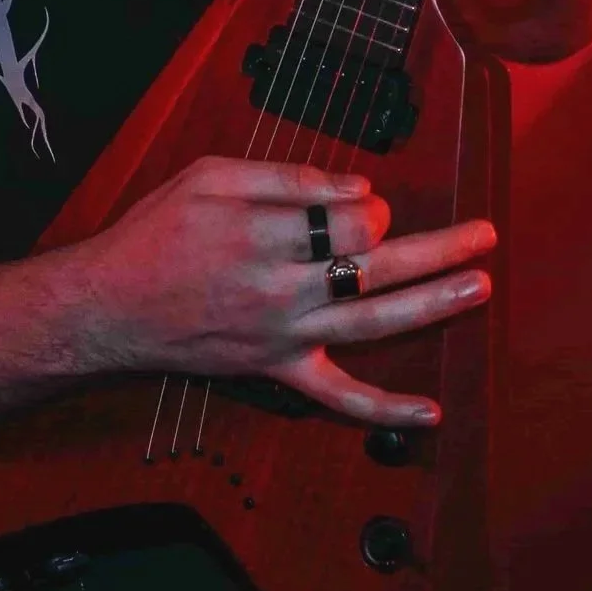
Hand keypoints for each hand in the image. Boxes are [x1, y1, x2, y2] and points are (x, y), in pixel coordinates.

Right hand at [69, 157, 494, 424]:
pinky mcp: (278, 370)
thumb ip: (285, 177)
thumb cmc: (154, 233)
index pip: (352, 218)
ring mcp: (285, 335)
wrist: (107, 307)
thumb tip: (357, 186)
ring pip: (375, 322)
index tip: (362, 202)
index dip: (372, 206)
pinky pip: (338, 398)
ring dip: (436, 304)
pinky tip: (431, 413)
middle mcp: (283, 287)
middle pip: (380, 264)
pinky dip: (384, 410)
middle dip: (439, 246)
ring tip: (481, 285)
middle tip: (484, 232)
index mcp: (265, 233)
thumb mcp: (207, 177)